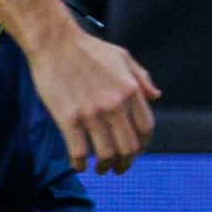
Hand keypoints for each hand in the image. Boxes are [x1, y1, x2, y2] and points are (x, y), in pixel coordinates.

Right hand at [29, 28, 159, 172]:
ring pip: (106, 154)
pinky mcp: (69, 119)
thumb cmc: (88, 48)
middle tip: (120, 168)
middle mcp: (115, 105)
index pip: (146, 129)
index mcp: (131, 90)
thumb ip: (142, 78)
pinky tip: (78, 166)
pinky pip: (79, 151)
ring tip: (101, 169)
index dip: (143, 146)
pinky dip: (79, 164)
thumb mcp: (123, 57)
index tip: (135, 152)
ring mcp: (92, 113)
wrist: (55, 42)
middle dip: (126, 163)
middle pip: (129, 147)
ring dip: (105, 167)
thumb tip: (156, 96)